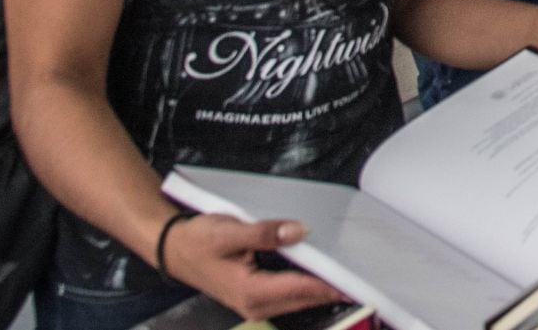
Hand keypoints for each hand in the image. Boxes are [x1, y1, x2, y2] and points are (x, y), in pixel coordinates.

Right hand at [158, 214, 341, 321]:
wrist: (174, 249)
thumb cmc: (198, 240)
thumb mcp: (229, 231)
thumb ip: (264, 233)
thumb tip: (299, 232)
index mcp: (251, 292)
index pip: (301, 289)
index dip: (330, 283)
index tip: (356, 277)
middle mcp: (255, 305)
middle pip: (304, 299)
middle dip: (332, 287)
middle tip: (363, 271)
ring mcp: (255, 305)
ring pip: (299, 300)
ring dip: (322, 288)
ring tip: (348, 271)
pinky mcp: (256, 299)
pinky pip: (290, 296)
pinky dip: (308, 287)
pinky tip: (321, 274)